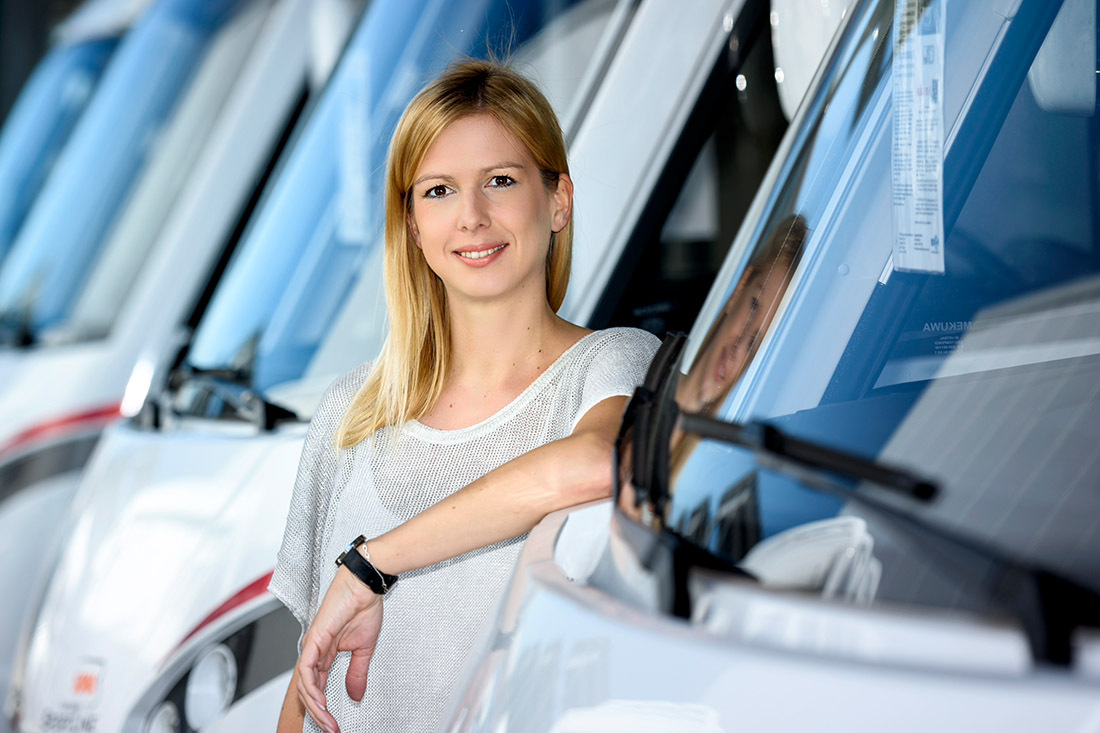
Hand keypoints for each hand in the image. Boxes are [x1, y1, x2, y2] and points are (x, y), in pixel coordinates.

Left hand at [296, 566, 383, 732]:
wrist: (365, 586)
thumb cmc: (363, 607)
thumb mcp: (363, 649)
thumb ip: (357, 673)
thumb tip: (356, 695)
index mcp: (325, 652)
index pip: (318, 686)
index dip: (323, 707)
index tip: (334, 723)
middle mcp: (315, 651)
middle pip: (308, 689)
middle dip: (318, 713)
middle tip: (330, 728)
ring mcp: (312, 645)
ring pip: (305, 683)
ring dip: (315, 706)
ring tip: (327, 721)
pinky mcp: (314, 640)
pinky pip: (306, 670)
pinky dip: (312, 688)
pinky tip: (321, 701)